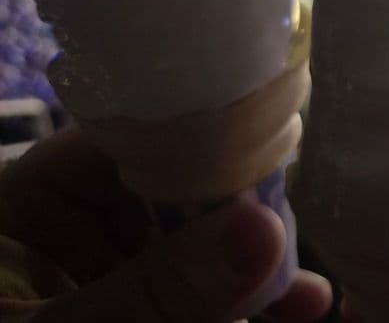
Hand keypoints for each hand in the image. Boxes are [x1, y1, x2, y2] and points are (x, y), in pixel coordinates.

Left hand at [0, 128, 331, 321]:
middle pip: (175, 190)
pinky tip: (294, 308)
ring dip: (251, 267)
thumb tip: (265, 232)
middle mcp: (67, 225)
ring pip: (195, 245)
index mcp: (23, 202)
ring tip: (304, 299)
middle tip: (290, 245)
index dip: (203, 143)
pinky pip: (192, 292)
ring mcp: (102, 271)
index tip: (270, 171)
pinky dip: (236, 302)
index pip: (128, 139)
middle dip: (239, 216)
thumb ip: (154, 295)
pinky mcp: (129, 306)